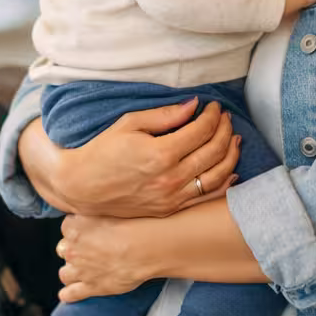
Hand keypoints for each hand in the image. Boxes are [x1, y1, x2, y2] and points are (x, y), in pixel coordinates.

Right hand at [20, 98, 240, 217]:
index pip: (201, 131)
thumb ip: (165, 115)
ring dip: (231, 154)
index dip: (213, 115)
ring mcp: (172, 197)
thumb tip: (194, 105)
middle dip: (225, 130)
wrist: (82, 187)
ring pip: (217, 175)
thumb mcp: (129, 124)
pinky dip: (224, 184)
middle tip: (225, 119)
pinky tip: (231, 171)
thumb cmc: (102, 151)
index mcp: (160, 154)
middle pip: (214, 151)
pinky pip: (206, 198)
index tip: (214, 106)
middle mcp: (170, 178)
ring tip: (233, 139)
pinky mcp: (170, 210)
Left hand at [56, 214, 154, 301]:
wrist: (144, 249)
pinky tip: (68, 294)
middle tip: (91, 248)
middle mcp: (72, 250)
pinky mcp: (91, 287)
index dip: (79, 227)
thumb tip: (90, 214)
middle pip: (63, 249)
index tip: (89, 228)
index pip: (67, 226)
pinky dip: (68, 294)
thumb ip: (93, 214)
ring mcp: (80, 271)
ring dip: (71, 271)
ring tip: (83, 268)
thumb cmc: (132, 226)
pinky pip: (71, 294)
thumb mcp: (109, 209)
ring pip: (64, 273)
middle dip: (74, 249)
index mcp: (75, 228)